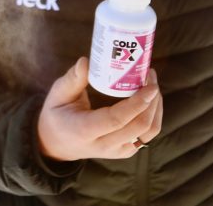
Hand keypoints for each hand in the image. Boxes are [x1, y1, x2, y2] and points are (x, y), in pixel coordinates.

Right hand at [37, 56, 161, 160]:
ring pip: (147, 133)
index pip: (116, 120)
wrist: (57, 143)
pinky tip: (150, 99)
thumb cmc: (57, 114)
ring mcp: (116, 151)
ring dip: (156, 108)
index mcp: (84, 130)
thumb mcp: (58, 94)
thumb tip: (86, 61)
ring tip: (152, 84)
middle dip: (152, 100)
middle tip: (150, 75)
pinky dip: (154, 116)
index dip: (137, 102)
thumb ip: (72, 79)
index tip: (150, 84)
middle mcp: (103, 145)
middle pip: (138, 127)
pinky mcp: (124, 151)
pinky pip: (146, 136)